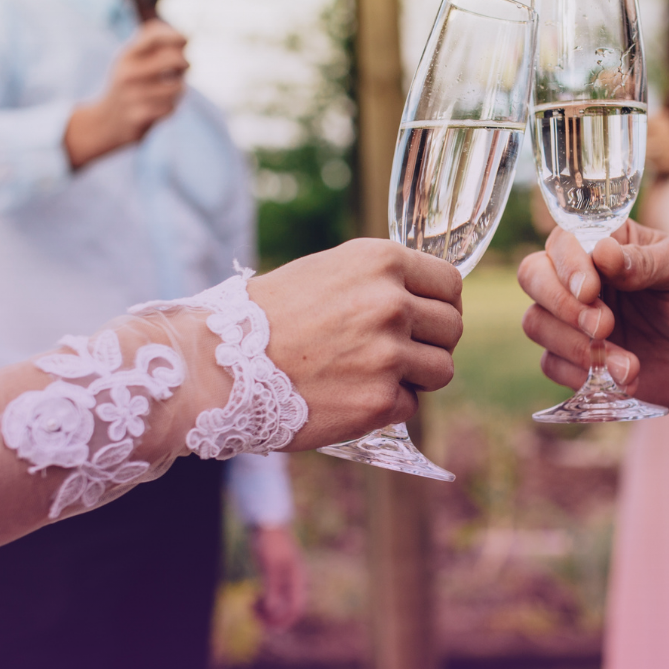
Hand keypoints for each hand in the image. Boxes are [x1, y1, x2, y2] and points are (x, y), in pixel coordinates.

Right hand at [64, 20, 188, 167]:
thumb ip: (156, 44)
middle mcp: (127, 73)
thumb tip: (188, 36)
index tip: (186, 40)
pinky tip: (162, 106)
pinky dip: (171, 107)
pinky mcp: (138, 116)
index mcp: (127, 55)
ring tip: (171, 89)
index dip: (176, 35)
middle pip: (174, 59)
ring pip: (177, 87)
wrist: (107, 121)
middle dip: (184, 64)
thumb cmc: (130, 84)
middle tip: (182, 68)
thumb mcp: (134, 59)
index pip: (154, 36)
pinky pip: (170, 107)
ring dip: (179, 89)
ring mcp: (132, 95)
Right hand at [248, 238, 463, 450]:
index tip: (428, 319)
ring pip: (441, 370)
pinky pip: (409, 406)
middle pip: (452, 328)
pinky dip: (386, 407)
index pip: (449, 283)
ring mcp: (388, 354)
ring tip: (374, 376)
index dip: (442, 304)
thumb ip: (377, 283)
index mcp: (379, 261)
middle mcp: (390, 303)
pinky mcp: (379, 401)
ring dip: (417, 377)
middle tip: (399, 354)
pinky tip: (348, 397)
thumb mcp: (325, 273)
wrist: (216, 366)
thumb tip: (423, 301)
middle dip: (431, 343)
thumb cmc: (264, 318)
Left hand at [250, 524, 306, 630]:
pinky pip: (272, 597)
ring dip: (265, 611)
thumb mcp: (269, 564)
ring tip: (249, 606)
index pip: (296, 608)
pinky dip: (263, 602)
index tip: (268, 628)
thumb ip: (272, 587)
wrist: (266, 523)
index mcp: (297, 579)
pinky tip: (252, 599)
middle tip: (252, 614)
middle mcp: (294, 582)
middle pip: (288, 609)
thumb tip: (272, 610)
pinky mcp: (276, 577)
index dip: (284, 621)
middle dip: (272, 617)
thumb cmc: (269, 541)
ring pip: (279, 605)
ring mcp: (286, 580)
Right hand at [518, 223, 668, 445]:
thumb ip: (646, 259)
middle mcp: (585, 279)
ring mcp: (577, 321)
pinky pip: (551, 365)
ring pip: (536, 323)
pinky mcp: (580, 361)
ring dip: (575, 346)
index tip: (592, 289)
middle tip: (604, 326)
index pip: (562, 242)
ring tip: (629, 364)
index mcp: (608, 245)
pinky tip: (623, 377)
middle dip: (561, 305)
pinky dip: (580, 374)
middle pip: (533, 277)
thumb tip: (601, 252)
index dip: (567, 265)